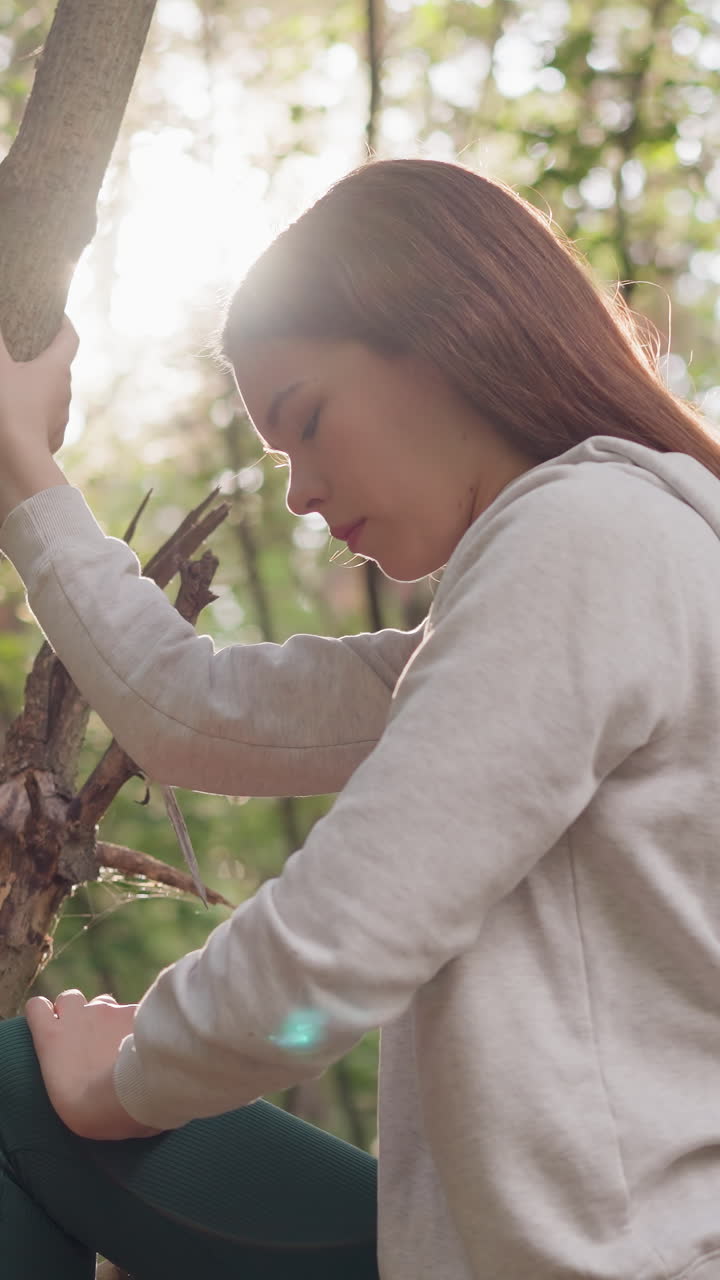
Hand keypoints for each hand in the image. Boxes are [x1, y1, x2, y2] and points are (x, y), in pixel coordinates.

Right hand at [0, 316, 77, 522]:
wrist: (16, 461)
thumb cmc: (6, 408)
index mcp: (56, 369)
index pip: (70, 338)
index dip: (64, 323)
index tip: (58, 316)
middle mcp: (64, 393)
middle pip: (60, 368)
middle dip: (45, 357)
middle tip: (27, 348)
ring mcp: (60, 419)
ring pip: (52, 396)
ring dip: (38, 387)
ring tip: (17, 383)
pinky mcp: (50, 441)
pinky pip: (43, 420)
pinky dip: (32, 413)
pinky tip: (15, 414)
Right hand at [25, 989, 163, 1140]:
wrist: (131, 1094)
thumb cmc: (92, 1109)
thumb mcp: (64, 1094)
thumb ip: (67, 1068)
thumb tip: (79, 1068)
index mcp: (52, 1037)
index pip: (36, 1007)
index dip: (45, 1015)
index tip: (52, 1029)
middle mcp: (78, 1015)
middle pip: (70, 998)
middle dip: (76, 1011)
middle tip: (86, 1037)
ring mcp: (109, 1010)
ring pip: (103, 1002)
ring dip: (106, 1017)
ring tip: (116, 1041)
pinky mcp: (135, 1011)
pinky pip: (132, 1012)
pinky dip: (134, 1024)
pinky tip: (143, 1044)